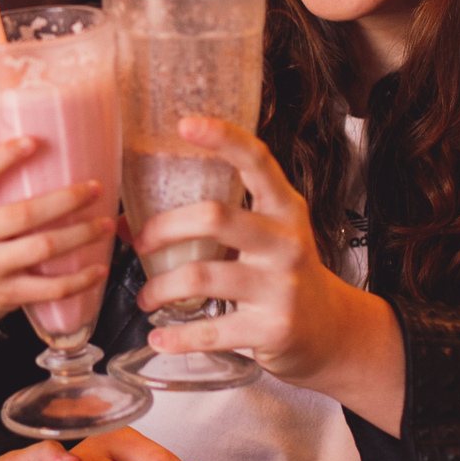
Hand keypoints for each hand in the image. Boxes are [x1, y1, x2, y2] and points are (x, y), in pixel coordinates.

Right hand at [0, 136, 113, 319]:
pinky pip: (49, 288)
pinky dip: (79, 280)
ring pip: (43, 248)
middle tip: (95, 189)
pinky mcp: (7, 294)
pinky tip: (98, 269)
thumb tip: (37, 148)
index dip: (3, 157)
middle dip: (67, 200)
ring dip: (81, 235)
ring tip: (106, 224)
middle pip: (24, 214)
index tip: (33, 141)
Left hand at [134, 115, 403, 432]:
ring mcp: (281, 286)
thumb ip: (214, 223)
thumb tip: (127, 224)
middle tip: (140, 242)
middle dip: (164, 227)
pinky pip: (212, 330)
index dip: (223, 138)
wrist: (332, 332)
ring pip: (201, 275)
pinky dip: (177, 336)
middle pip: (214, 217)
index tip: (185, 123)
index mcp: (285, 209)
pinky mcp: (274, 329)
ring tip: (145, 297)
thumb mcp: (266, 237)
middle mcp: (286, 242)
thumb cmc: (283, 274)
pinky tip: (158, 337)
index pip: (258, 161)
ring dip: (160, 287)